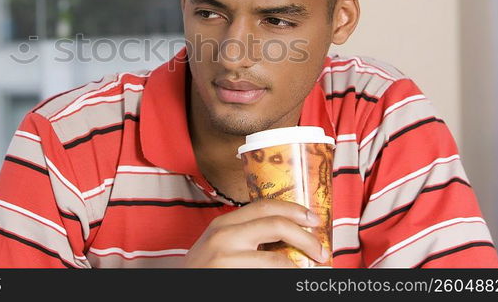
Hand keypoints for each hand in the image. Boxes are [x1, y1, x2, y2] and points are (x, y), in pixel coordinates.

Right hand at [181, 200, 328, 267]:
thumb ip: (242, 235)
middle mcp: (224, 236)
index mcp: (223, 224)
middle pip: (276, 225)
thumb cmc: (202, 271)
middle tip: (321, 250)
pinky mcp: (232, 278)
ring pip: (278, 260)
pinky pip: (270, 276)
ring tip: (312, 272)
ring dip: (301, 268)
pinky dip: (287, 280)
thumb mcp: (217, 245)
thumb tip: (286, 234)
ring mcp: (227, 259)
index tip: (313, 219)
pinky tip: (293, 281)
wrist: (176, 291)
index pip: (265, 206)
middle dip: (306, 236)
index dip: (295, 210)